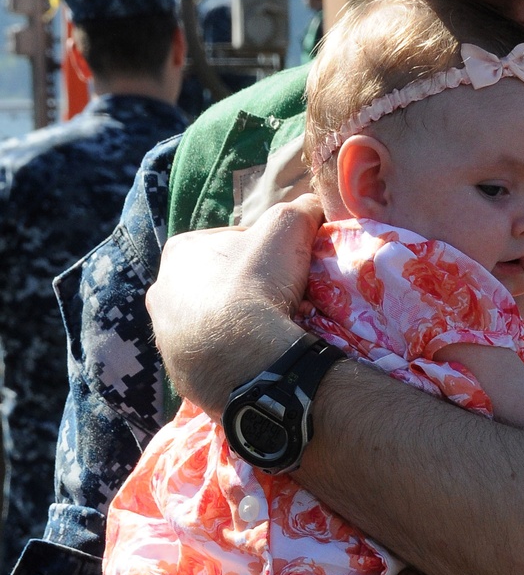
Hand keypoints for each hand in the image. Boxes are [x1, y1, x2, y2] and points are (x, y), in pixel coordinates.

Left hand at [147, 194, 324, 414]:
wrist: (246, 355)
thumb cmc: (258, 281)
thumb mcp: (289, 225)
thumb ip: (301, 208)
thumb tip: (313, 203)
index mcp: (180, 251)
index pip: (229, 242)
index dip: (262, 251)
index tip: (283, 266)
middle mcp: (161, 290)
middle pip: (215, 282)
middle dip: (241, 288)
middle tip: (276, 297)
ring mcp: (165, 335)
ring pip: (208, 321)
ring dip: (232, 323)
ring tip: (267, 329)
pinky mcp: (177, 371)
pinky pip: (209, 357)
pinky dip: (229, 354)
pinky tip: (254, 354)